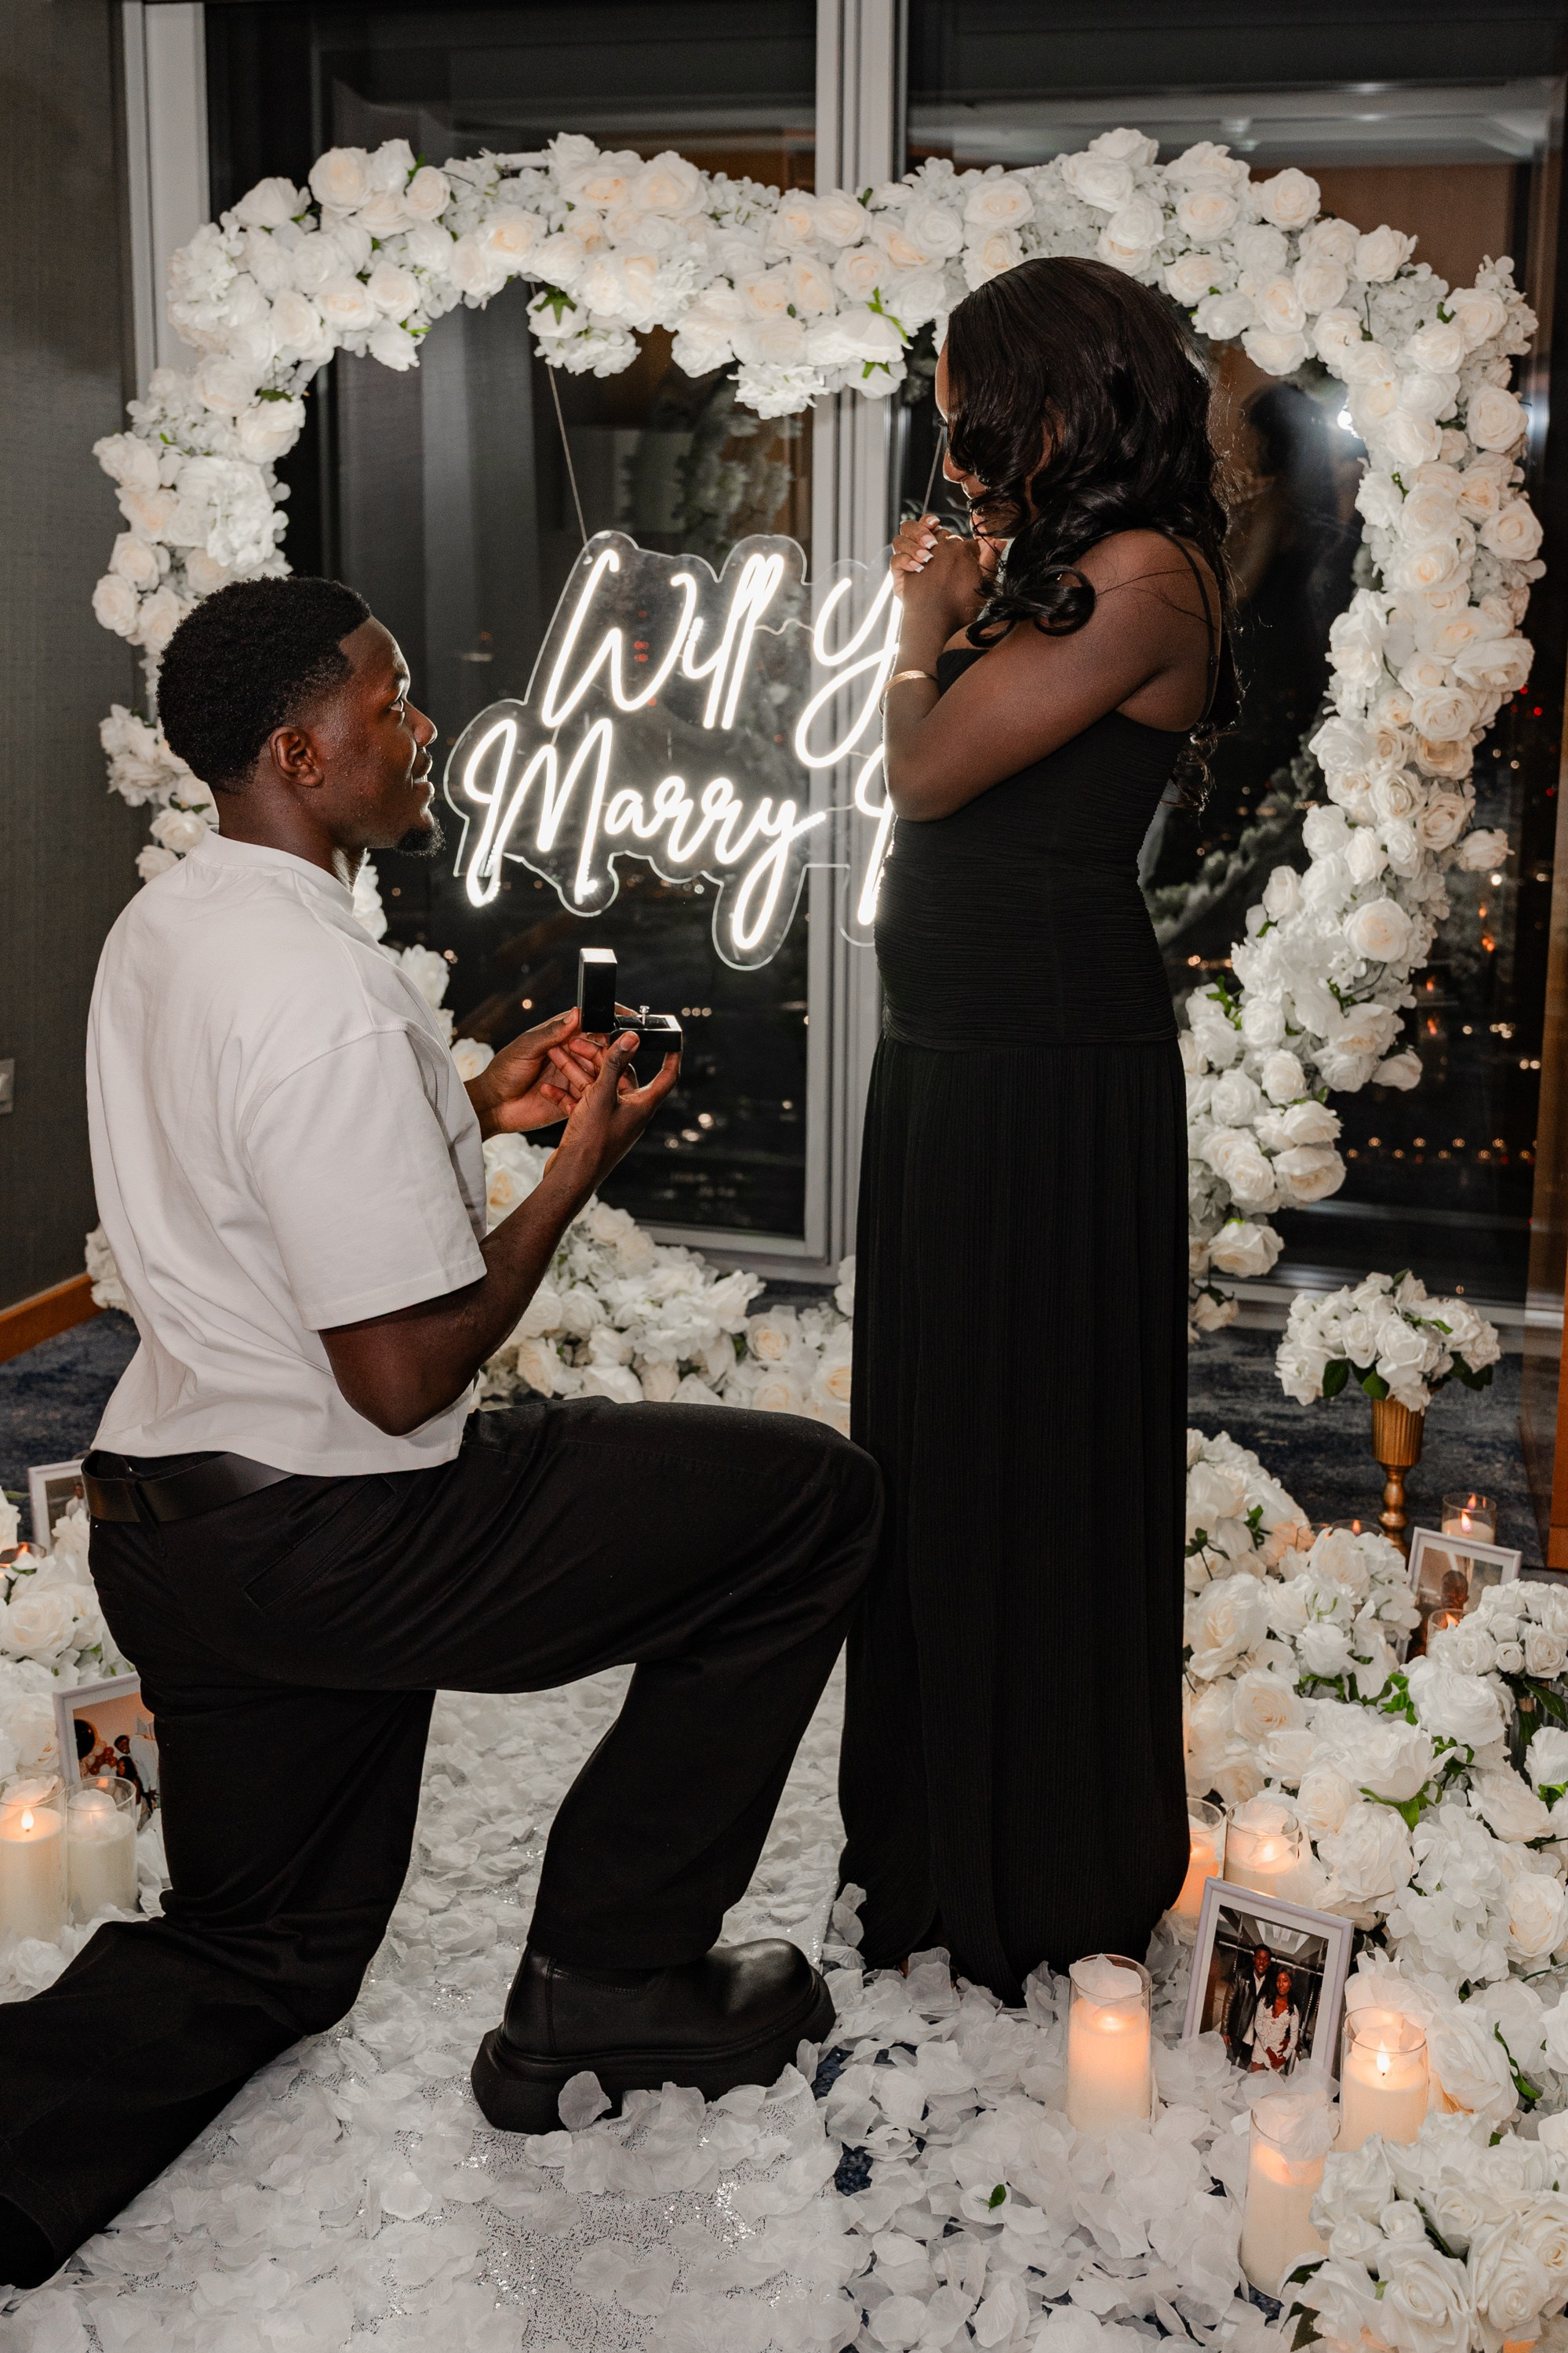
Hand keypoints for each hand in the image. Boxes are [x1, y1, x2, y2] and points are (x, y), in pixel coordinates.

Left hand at [464, 1008, 600, 1138]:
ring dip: (604, 1072)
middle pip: (603, 1046)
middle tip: (604, 1054)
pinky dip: (595, 1094)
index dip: (608, 1018)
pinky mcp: (576, 1099)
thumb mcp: (525, 1048)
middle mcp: (572, 1055)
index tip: (626, 1016)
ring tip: (592, 1077)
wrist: (494, 1106)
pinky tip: (588, 1095)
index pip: (590, 1022)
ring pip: (603, 1071)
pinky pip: (594, 1095)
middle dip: (608, 1049)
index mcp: (561, 1036)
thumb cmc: (504, 1072)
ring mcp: (575, 1077)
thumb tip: (576, 1014)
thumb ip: (551, 1033)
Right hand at [549, 1028, 680, 1198]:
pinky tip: (547, 1087)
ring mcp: (610, 1118)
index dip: (672, 1056)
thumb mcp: (602, 1095)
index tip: (673, 1038)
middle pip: (621, 1074)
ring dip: (578, 1070)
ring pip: (597, 1085)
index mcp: (642, 1105)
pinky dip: (567, 1093)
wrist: (571, 1176)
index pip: (667, 1076)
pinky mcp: (592, 1126)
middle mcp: (630, 1111)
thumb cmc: (592, 1140)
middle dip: (601, 1054)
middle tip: (580, 1039)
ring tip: (557, 1053)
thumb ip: (614, 1064)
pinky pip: (582, 1102)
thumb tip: (632, 1038)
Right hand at [889, 515, 989, 632]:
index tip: (936, 523)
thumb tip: (1000, 535)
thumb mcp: (982, 577)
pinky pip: (896, 560)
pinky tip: (918, 569)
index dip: (931, 523)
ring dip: (911, 545)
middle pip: (914, 527)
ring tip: (925, 556)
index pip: (932, 526)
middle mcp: (924, 552)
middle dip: (922, 533)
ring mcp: (911, 563)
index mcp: (941, 547)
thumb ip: (989, 554)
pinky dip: (905, 561)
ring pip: (901, 538)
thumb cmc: (965, 602)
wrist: (944, 625)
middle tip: (931, 545)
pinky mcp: (901, 577)